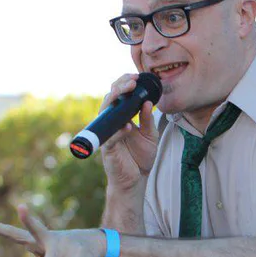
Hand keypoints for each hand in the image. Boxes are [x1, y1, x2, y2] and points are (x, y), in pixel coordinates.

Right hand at [100, 74, 158, 191]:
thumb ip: (148, 120)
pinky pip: (110, 138)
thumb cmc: (140, 157)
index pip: (119, 95)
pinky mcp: (107, 149)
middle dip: (119, 86)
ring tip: (127, 92)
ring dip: (114, 101)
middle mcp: (112, 123)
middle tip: (132, 81)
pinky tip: (127, 126)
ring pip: (105, 113)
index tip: (136, 76)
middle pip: (109, 99)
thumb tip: (148, 102)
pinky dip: (118, 131)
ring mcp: (108, 135)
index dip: (125, 83)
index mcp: (122, 117)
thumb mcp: (150, 135)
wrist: (136, 180)